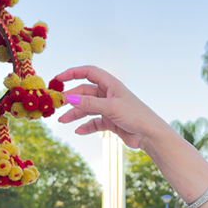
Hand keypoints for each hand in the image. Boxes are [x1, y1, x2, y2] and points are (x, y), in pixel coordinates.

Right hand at [53, 65, 172, 150]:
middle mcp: (108, 94)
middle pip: (84, 92)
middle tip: (57, 105)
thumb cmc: (135, 116)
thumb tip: (69, 98)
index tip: (58, 79)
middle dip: (70, 98)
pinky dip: (85, 126)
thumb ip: (89, 103)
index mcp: (110, 84)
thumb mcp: (111, 108)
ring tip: (62, 121)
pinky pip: (93, 122)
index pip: (88, 72)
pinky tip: (78, 131)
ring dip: (74, 114)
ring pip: (87, 108)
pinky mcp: (110, 121)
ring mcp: (109, 108)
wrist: (150, 135)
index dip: (72, 73)